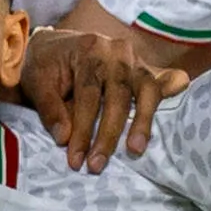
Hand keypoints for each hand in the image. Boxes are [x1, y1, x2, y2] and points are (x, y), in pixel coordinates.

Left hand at [17, 23, 189, 165]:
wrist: (58, 45)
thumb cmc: (47, 65)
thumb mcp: (36, 82)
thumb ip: (49, 108)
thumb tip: (64, 138)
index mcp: (88, 49)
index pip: (88, 95)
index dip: (83, 130)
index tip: (76, 160)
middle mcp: (116, 51)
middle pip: (118, 96)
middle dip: (108, 135)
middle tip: (97, 165)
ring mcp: (135, 60)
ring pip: (146, 92)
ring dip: (142, 123)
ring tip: (135, 149)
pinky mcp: (144, 71)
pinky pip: (159, 87)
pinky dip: (170, 95)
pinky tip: (173, 109)